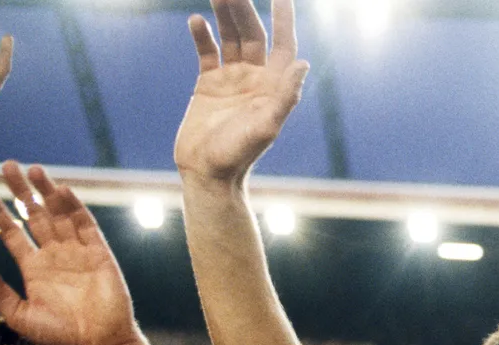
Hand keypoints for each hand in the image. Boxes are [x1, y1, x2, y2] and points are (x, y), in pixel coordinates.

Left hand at [0, 162, 137, 344]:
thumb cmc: (59, 337)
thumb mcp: (19, 314)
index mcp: (33, 268)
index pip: (11, 232)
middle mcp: (54, 255)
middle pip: (35, 214)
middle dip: (21, 191)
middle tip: (8, 165)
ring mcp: (77, 252)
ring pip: (59, 214)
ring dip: (46, 192)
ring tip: (33, 169)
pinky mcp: (99, 253)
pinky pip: (86, 225)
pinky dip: (75, 207)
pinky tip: (61, 190)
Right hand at [174, 0, 309, 183]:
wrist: (208, 174)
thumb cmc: (239, 155)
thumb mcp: (265, 127)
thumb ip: (284, 97)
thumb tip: (302, 64)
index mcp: (273, 86)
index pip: (283, 43)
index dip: (284, 18)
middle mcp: (256, 78)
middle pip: (253, 34)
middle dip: (244, 9)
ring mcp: (232, 79)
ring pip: (231, 38)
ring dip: (225, 15)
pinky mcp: (208, 84)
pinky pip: (207, 52)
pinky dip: (201, 35)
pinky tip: (195, 20)